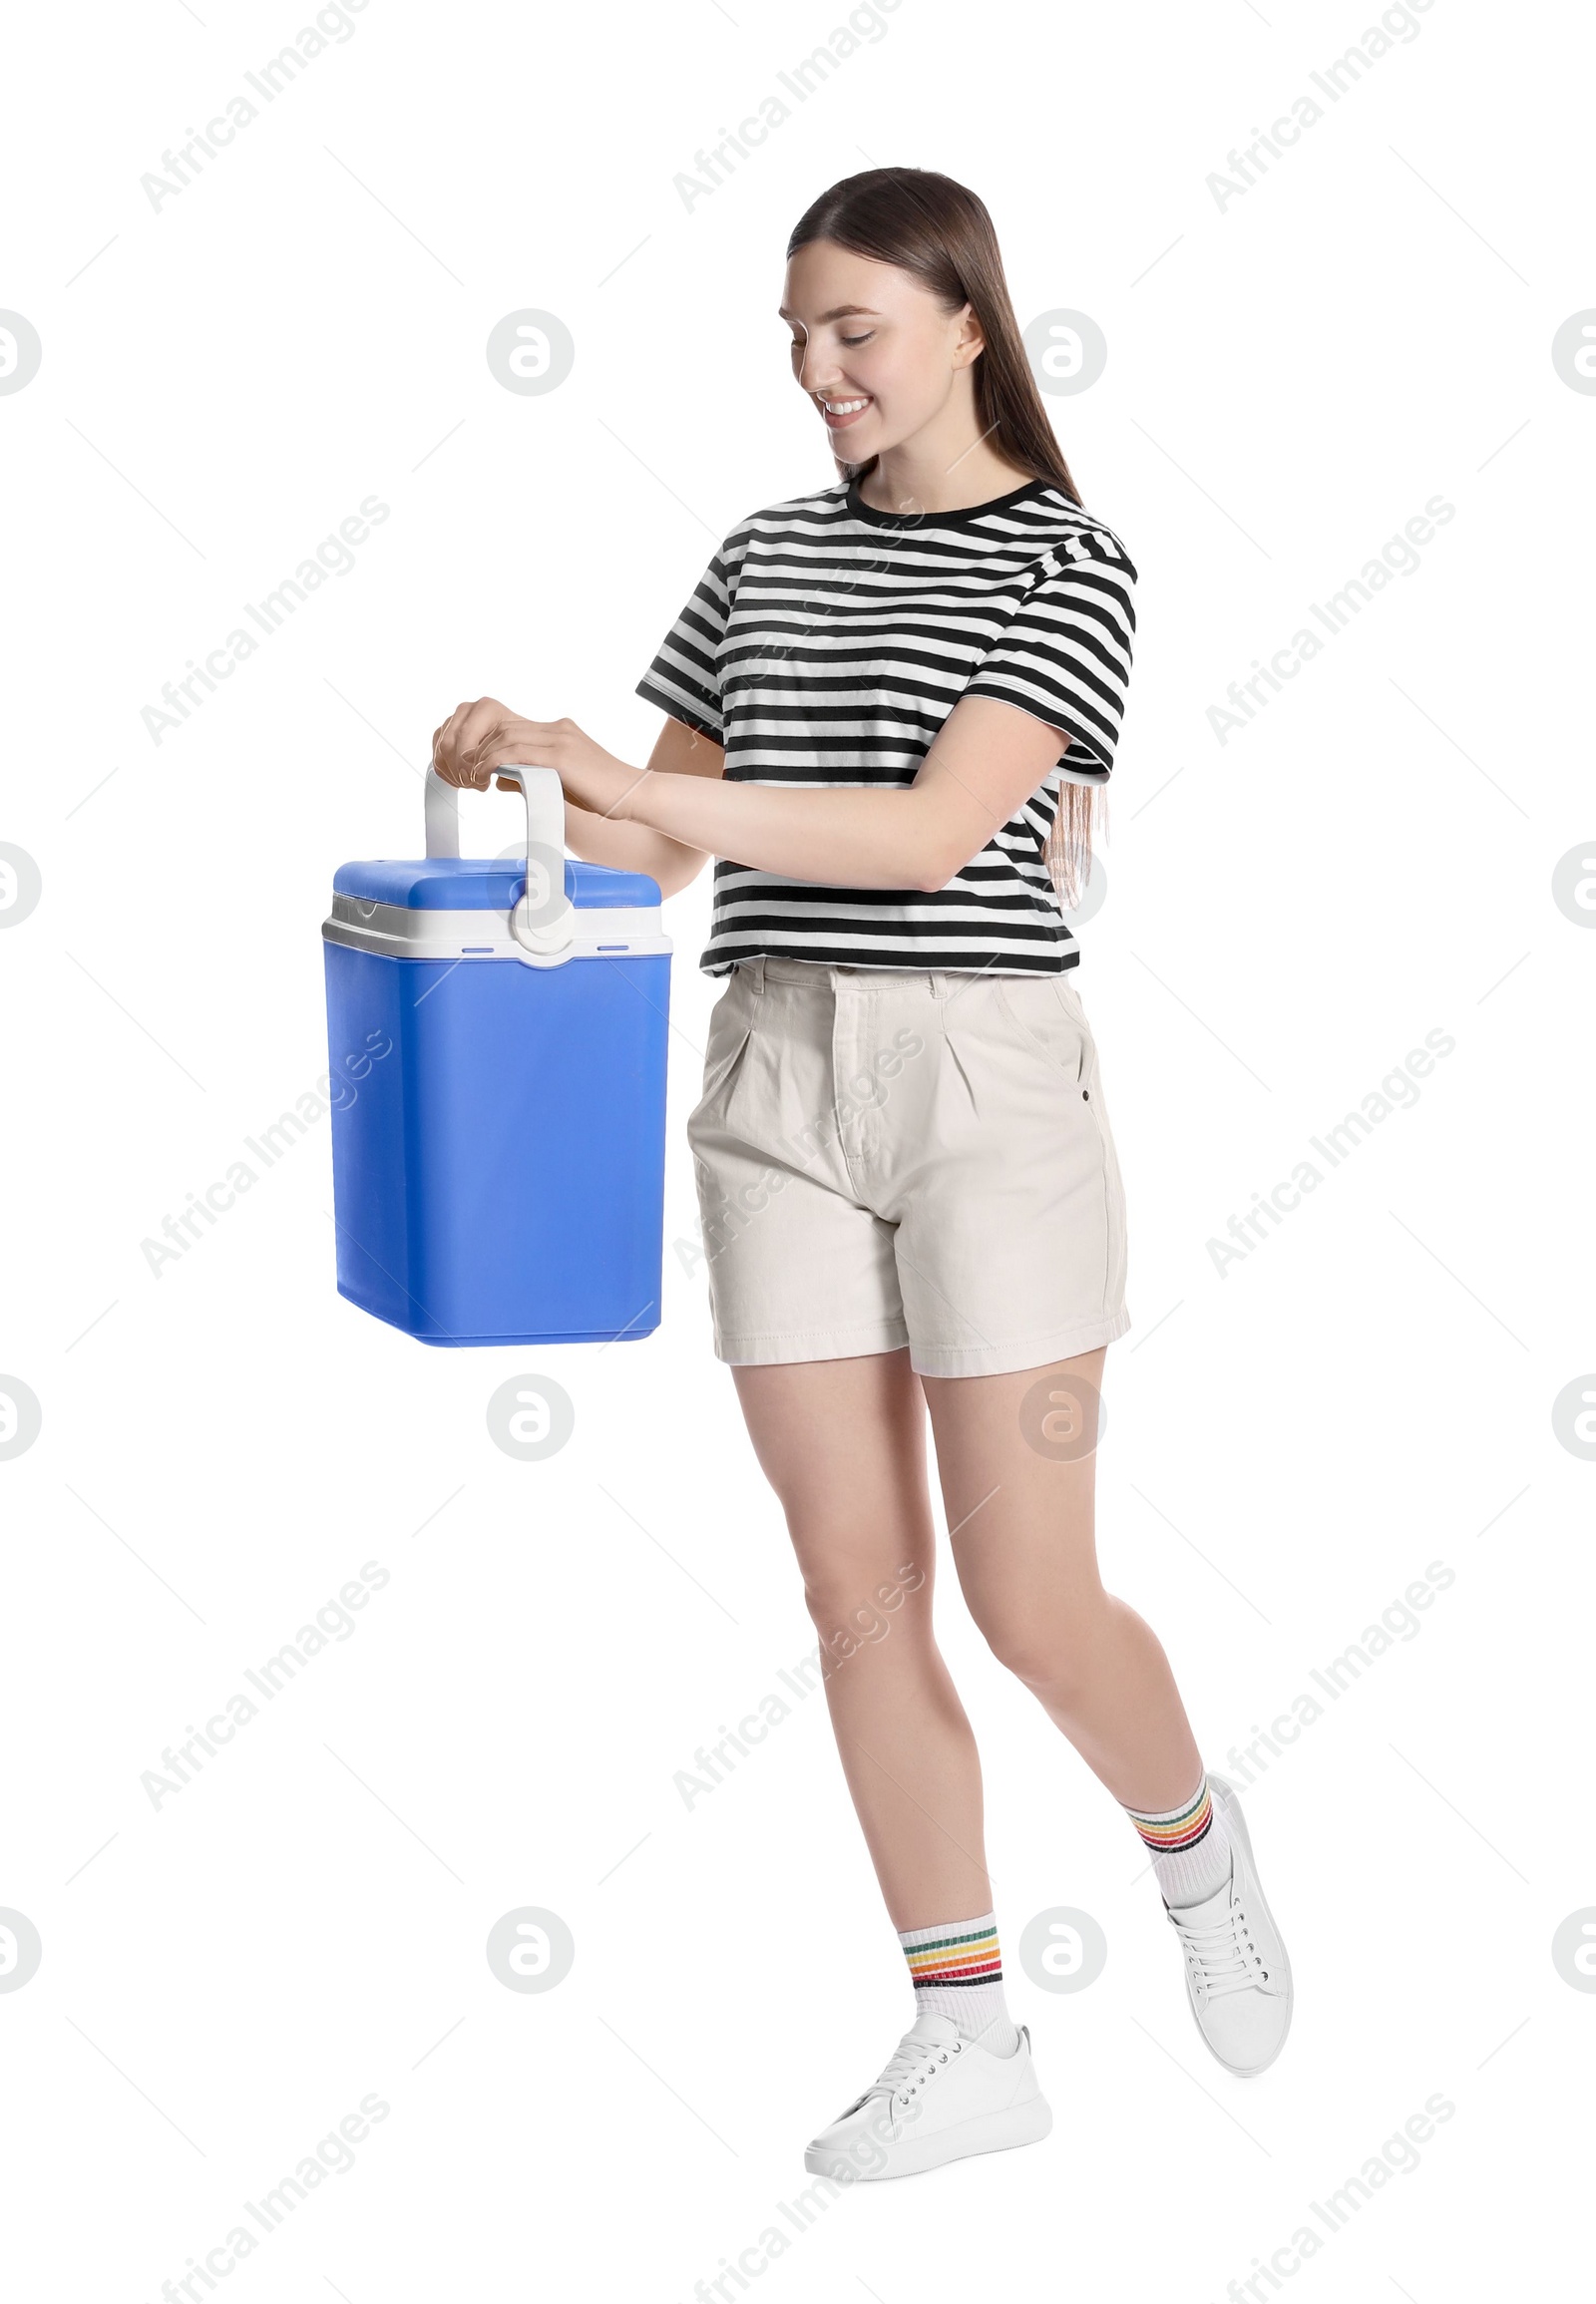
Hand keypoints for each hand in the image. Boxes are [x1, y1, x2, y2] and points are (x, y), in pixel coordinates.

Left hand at [430, 698, 623, 811]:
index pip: (510, 726)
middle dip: (478, 747)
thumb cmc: (603, 796)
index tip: (474, 765)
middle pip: (502, 726)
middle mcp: (558, 728)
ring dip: (482, 756)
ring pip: (505, 735)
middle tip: (465, 773)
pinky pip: (517, 751)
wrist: (635, 795)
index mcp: (558, 731)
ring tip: (472, 778)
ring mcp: (560, 739)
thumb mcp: (562, 783)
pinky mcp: (562, 756)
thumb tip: (500, 777)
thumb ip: (532, 774)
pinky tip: (486, 777)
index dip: (486, 743)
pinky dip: (495, 762)